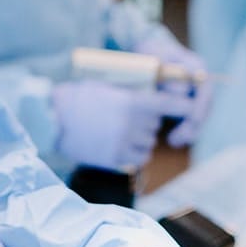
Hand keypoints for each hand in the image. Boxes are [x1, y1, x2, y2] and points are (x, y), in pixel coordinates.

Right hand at [53, 79, 192, 170]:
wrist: (53, 118)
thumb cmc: (77, 97)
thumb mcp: (107, 87)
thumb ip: (131, 95)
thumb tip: (150, 102)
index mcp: (133, 101)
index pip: (171, 105)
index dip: (185, 107)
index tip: (193, 107)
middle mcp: (133, 123)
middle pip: (156, 125)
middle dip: (148, 121)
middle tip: (130, 116)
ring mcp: (124, 142)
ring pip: (149, 143)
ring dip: (141, 138)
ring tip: (121, 131)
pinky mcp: (115, 158)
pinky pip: (138, 158)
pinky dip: (135, 154)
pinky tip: (120, 145)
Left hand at [132, 33, 213, 148]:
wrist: (145, 52)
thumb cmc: (148, 54)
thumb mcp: (154, 59)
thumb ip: (167, 73)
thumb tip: (182, 91)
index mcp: (195, 66)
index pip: (205, 89)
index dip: (199, 107)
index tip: (190, 121)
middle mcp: (200, 79)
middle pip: (205, 106)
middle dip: (194, 125)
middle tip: (177, 138)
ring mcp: (195, 91)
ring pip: (199, 115)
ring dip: (190, 131)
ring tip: (173, 141)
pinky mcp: (187, 102)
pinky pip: (190, 119)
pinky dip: (184, 130)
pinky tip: (173, 140)